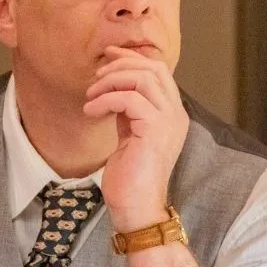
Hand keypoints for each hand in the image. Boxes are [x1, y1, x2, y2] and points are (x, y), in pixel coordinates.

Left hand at [83, 45, 188, 231]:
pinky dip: (105, 100)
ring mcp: (168, 121)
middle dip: (120, 66)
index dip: (131, 59)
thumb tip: (113, 89)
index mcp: (172, 115)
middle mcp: (175, 114)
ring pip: (142, 79)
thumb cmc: (130, 178)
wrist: (136, 209)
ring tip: (90, 97)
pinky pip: (128, 99)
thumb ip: (128, 112)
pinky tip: (90, 112)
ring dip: (110, 82)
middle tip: (95, 78)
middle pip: (152, 69)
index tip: (107, 57)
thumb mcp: (129, 136)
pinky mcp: (155, 130)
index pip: (158, 72)